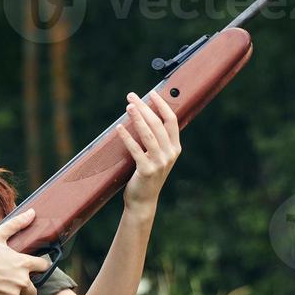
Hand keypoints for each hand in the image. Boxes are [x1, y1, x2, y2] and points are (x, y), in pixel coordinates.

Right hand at [0, 207, 52, 294]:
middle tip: (13, 280)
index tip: (36, 266)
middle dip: (27, 287)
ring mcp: (12, 293)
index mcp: (23, 263)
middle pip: (33, 290)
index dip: (40, 265)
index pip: (43, 266)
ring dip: (11, 290)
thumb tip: (31, 212)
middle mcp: (21, 280)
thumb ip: (16, 224)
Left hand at [116, 89, 181, 213]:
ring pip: (149, 134)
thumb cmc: (147, 175)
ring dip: (138, 118)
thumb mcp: (158, 156)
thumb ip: (157, 139)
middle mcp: (170, 154)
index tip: (151, 93)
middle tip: (131, 97)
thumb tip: (145, 114)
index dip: (161, 105)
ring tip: (128, 106)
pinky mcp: (147, 170)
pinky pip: (136, 149)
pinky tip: (119, 128)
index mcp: (174, 148)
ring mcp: (159, 163)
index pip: (171, 120)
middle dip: (144, 107)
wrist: (143, 200)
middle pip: (158, 124)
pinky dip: (127, 137)